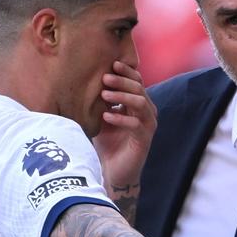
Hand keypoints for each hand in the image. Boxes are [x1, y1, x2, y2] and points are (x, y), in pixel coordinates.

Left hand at [93, 61, 155, 189]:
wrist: (112, 171)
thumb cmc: (107, 143)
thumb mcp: (102, 117)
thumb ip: (102, 101)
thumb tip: (89, 79)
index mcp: (138, 104)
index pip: (137, 81)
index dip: (127, 72)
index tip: (111, 64)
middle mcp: (147, 112)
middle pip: (139, 89)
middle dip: (122, 81)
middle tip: (105, 78)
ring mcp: (148, 126)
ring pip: (140, 103)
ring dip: (122, 97)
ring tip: (104, 95)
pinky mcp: (144, 140)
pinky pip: (136, 124)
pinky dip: (120, 118)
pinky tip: (106, 116)